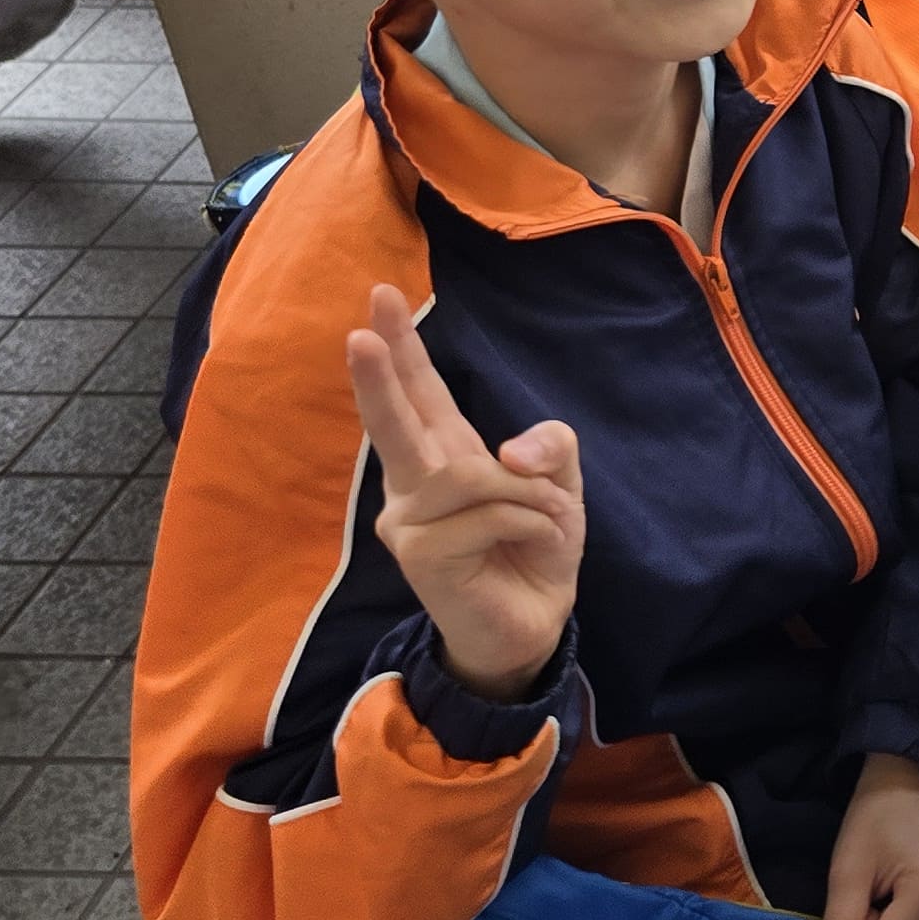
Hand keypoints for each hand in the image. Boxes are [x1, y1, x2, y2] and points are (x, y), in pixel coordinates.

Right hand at [346, 287, 582, 699]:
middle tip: (361, 334)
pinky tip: (523, 546)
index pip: (421, 393)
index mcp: (445, 454)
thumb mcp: (557, 486)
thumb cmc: (532, 549)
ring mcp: (409, 521)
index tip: (381, 297)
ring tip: (542, 521)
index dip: (401, 348)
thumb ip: (548, 450)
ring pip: (471, 474)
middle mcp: (415, 484)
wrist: (534, 622)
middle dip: (382, 378)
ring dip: (529, 494)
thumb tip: (510, 449)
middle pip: (399, 421)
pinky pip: (487, 514)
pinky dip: (526, 522)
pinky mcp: (419, 555)